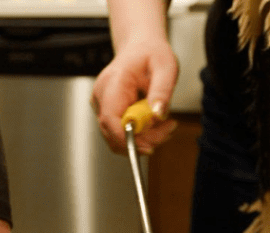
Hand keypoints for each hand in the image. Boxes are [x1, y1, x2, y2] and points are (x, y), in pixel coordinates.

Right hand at [91, 38, 178, 153]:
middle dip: (142, 140)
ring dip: (144, 138)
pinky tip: (154, 124)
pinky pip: (121, 133)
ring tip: (165, 124)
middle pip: (114, 133)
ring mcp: (102, 107)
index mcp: (112, 83)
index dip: (126, 138)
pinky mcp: (108, 114)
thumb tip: (157, 116)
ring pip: (118, 137)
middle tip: (168, 129)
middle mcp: (101, 97)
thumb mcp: (166, 66)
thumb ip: (162, 91)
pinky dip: (140, 134)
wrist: (140, 48)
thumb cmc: (151, 54)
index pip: (110, 120)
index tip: (148, 147)